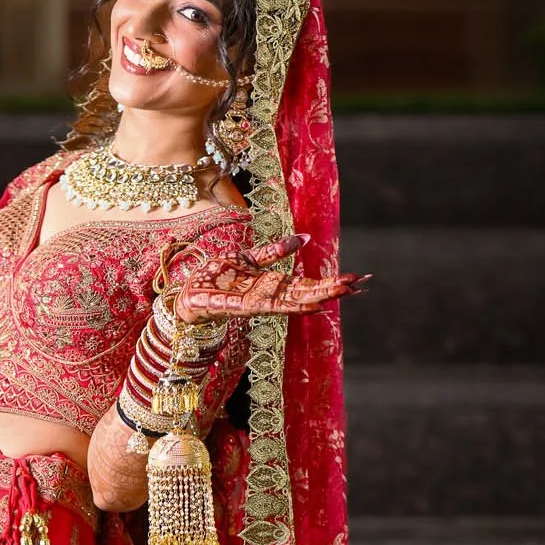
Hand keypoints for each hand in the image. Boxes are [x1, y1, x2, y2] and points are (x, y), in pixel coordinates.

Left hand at [171, 232, 368, 325]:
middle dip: (332, 289)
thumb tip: (305, 238)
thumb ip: (275, 251)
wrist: (186, 291)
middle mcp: (269, 296)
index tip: (355, 278)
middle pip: (306, 293)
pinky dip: (290, 306)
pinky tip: (309, 306)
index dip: (330, 281)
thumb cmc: (215, 277)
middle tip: (359, 285)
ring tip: (341, 293)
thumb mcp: (248, 257)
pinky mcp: (241, 306)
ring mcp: (257, 303)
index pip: (307, 284)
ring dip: (318, 297)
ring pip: (292, 301)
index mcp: (272, 284)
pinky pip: (270, 306)